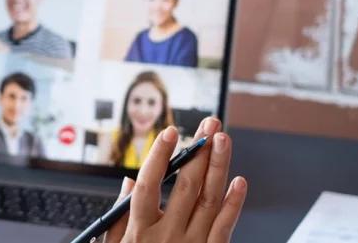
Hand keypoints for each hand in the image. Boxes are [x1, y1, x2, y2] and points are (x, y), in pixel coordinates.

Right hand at [104, 118, 247, 242]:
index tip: (171, 132)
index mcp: (138, 233)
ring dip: (218, 167)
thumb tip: (129, 182)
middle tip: (209, 125)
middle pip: (186, 188)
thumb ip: (119, 217)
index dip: (159, 157)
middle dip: (198, 152)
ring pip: (209, 200)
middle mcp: (167, 237)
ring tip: (223, 140)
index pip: (149, 187)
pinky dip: (234, 204)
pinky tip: (239, 182)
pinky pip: (225, 228)